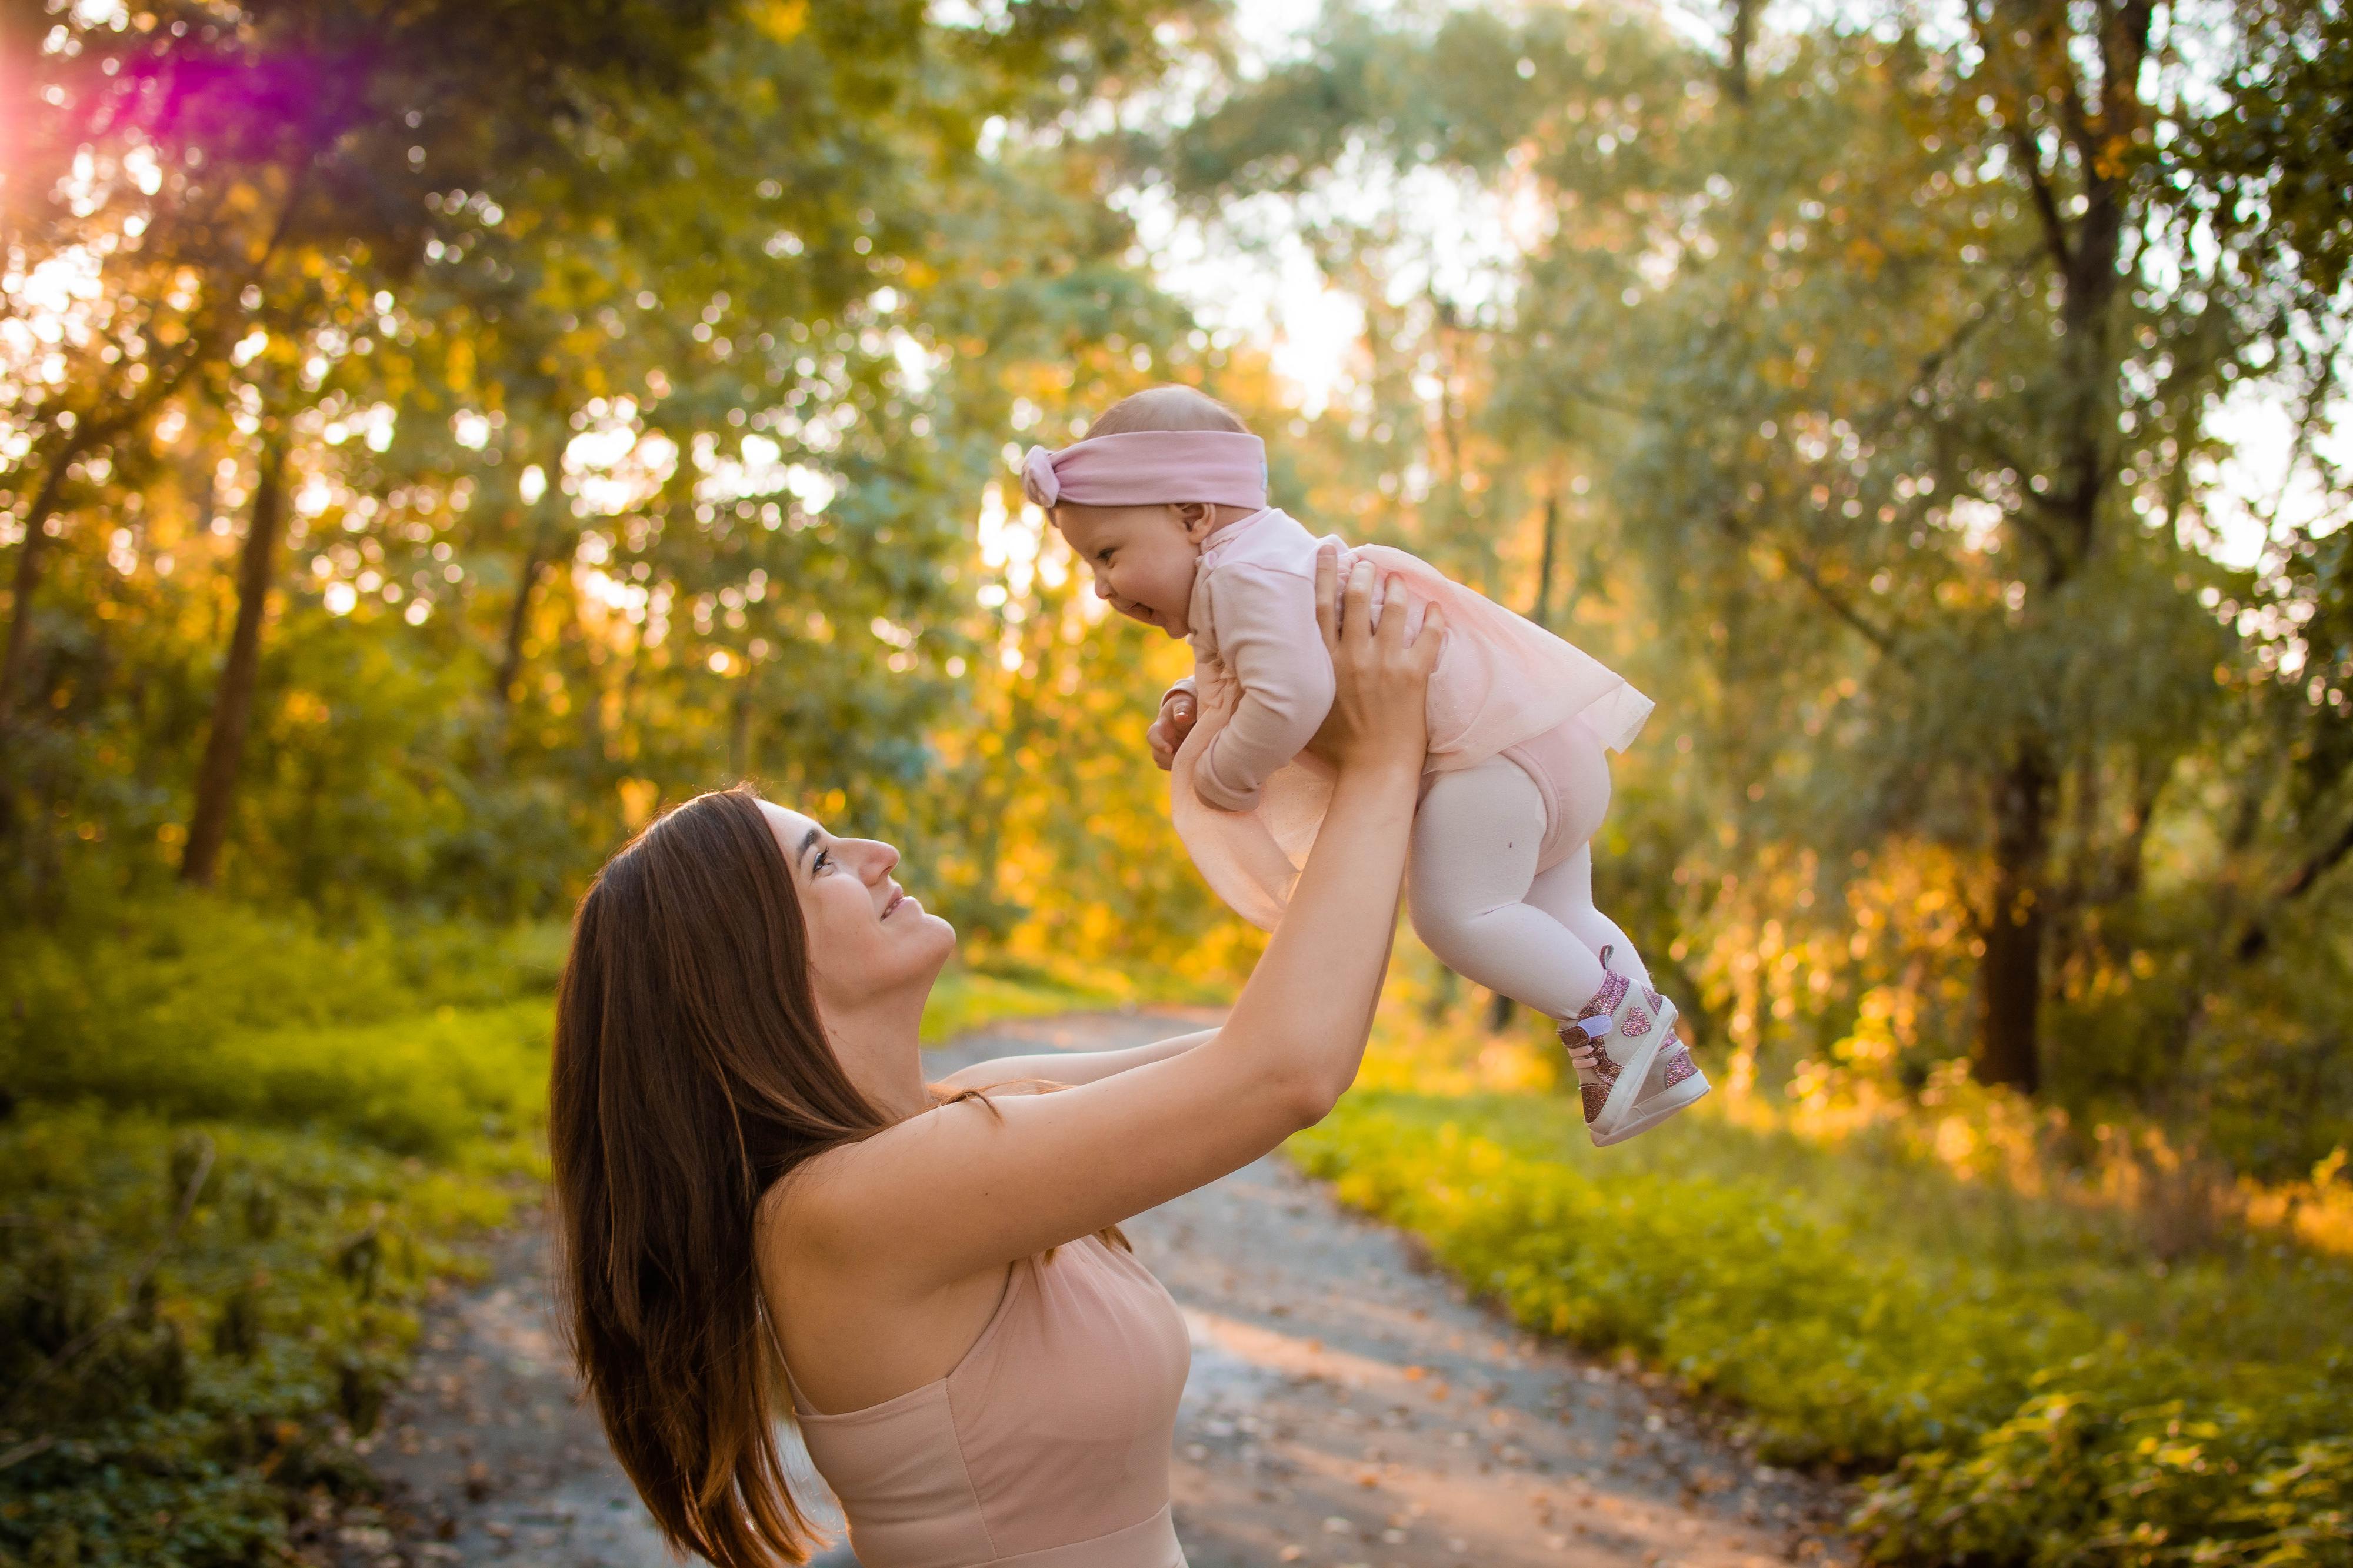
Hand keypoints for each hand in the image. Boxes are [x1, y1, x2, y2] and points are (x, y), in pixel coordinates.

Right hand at [1147, 687, 1196, 770]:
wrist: (1190, 714)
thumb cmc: (1186, 707)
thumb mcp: (1185, 704)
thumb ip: (1183, 709)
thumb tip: (1181, 717)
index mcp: (1160, 727)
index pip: (1152, 736)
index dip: (1158, 744)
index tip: (1170, 749)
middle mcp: (1160, 741)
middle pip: (1156, 755)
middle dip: (1168, 759)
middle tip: (1186, 756)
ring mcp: (1165, 751)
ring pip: (1164, 763)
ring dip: (1175, 764)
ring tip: (1192, 757)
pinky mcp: (1173, 759)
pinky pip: (1173, 768)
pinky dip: (1181, 767)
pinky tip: (1193, 760)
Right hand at [1305, 544, 1440, 775]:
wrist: (1374, 771)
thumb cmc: (1335, 749)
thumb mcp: (1301, 714)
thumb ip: (1291, 687)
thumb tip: (1267, 674)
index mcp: (1323, 663)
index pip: (1320, 607)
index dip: (1323, 574)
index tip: (1328, 550)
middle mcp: (1352, 657)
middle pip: (1356, 600)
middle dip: (1362, 574)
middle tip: (1367, 562)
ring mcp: (1384, 664)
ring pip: (1391, 611)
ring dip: (1395, 589)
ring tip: (1396, 578)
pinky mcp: (1414, 675)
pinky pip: (1428, 637)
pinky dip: (1434, 619)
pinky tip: (1435, 607)